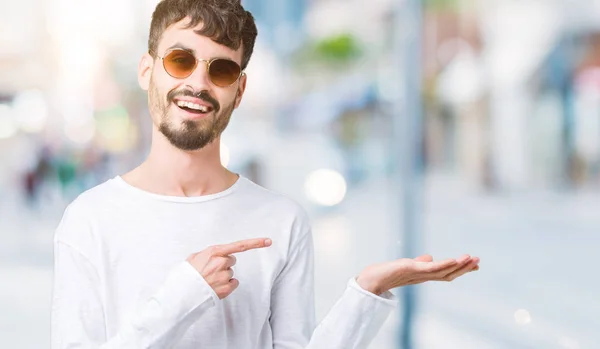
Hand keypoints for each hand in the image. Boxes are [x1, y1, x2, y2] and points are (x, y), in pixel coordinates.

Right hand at [186, 238, 271, 298]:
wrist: (182, 292)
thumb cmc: (187, 274)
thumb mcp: (194, 257)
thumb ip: (208, 253)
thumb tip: (214, 255)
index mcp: (214, 251)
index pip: (240, 245)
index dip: (256, 243)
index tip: (268, 241)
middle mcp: (222, 262)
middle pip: (232, 260)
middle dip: (224, 264)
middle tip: (211, 270)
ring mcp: (225, 275)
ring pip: (231, 272)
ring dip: (223, 275)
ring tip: (210, 280)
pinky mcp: (226, 287)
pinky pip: (233, 283)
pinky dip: (227, 285)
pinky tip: (215, 286)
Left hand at [356, 254, 479, 294]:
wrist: (369, 281)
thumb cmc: (384, 274)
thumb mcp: (405, 266)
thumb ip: (419, 263)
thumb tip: (429, 257)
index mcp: (422, 275)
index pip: (444, 273)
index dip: (459, 269)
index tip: (474, 264)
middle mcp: (422, 277)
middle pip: (448, 274)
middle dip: (464, 268)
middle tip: (479, 262)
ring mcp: (418, 274)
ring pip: (443, 272)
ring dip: (459, 266)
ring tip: (472, 259)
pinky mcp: (411, 269)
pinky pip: (431, 269)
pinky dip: (444, 264)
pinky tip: (455, 259)